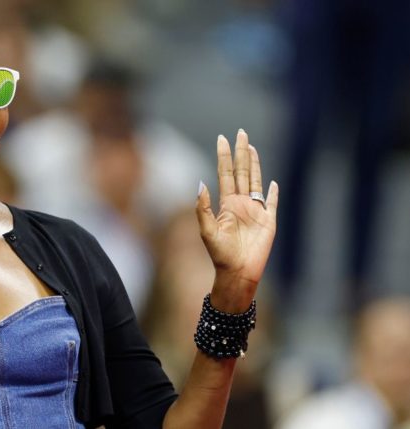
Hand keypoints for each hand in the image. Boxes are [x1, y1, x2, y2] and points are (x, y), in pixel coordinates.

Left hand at [196, 130, 277, 312]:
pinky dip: (273, 193)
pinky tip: (273, 182)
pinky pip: (272, 203)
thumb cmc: (220, 255)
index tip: (222, 138)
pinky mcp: (269, 221)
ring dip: (255, 164)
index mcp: (226, 204)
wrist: (238, 273)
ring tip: (251, 147)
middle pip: (242, 172)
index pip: (225, 174)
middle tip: (240, 132)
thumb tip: (200, 184)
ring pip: (256, 181)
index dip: (224, 157)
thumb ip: (203, 208)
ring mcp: (256, 211)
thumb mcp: (207, 231)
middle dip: (241, 153)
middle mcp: (241, 204)